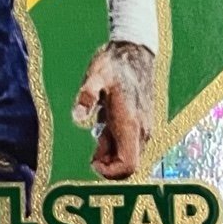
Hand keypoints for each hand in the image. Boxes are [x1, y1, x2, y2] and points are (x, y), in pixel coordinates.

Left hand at [72, 41, 154, 179]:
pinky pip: (129, 144)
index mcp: (130, 125)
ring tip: (100, 122)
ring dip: (109, 148)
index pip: (128, 166)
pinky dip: (114, 140)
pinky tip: (106, 118)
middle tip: (94, 135)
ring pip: (127, 154)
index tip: (92, 159)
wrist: (135, 52)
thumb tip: (78, 117)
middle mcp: (142, 131)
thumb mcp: (95, 76)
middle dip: (107, 159)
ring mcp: (144, 128)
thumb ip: (87, 95)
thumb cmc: (114, 65)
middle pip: (127, 164)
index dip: (109, 171)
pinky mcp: (142, 124)